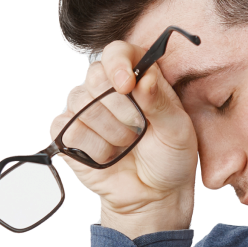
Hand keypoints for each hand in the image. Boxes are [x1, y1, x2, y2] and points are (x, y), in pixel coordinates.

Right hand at [50, 41, 198, 235]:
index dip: (118, 63)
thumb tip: (143, 79)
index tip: (127, 84)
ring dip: (112, 134)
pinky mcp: (69, 132)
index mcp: (137, 77)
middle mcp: (108, 88)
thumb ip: (161, 103)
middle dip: (122, 110)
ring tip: (127, 146)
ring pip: (83, 105)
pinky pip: (69, 129)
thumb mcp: (178, 131)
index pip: (118, 51)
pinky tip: (109, 156)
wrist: (154, 194)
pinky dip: (94, 148)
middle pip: (96, 76)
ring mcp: (85, 109)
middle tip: (140, 131)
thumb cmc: (169, 158)